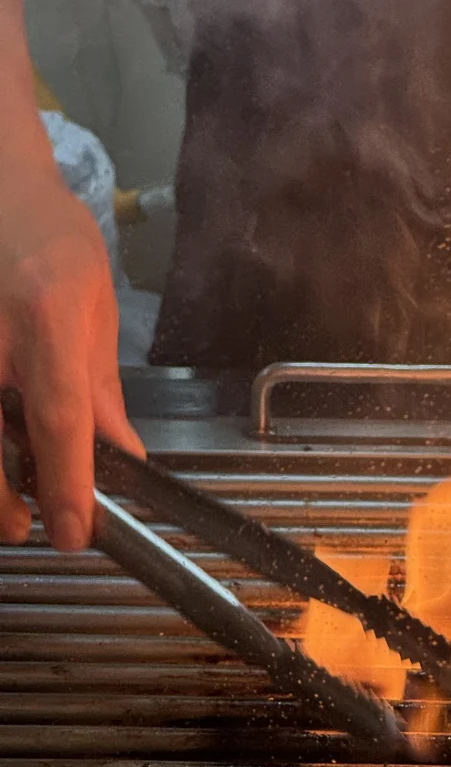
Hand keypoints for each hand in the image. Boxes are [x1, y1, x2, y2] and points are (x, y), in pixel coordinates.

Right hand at [0, 167, 142, 550]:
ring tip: (7, 504)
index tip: (74, 531)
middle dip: (6, 502)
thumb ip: (100, 387)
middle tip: (28, 526)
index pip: (61, 421)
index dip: (66, 485)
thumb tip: (122, 454)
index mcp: (47, 318)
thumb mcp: (92, 305)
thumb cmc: (45, 235)